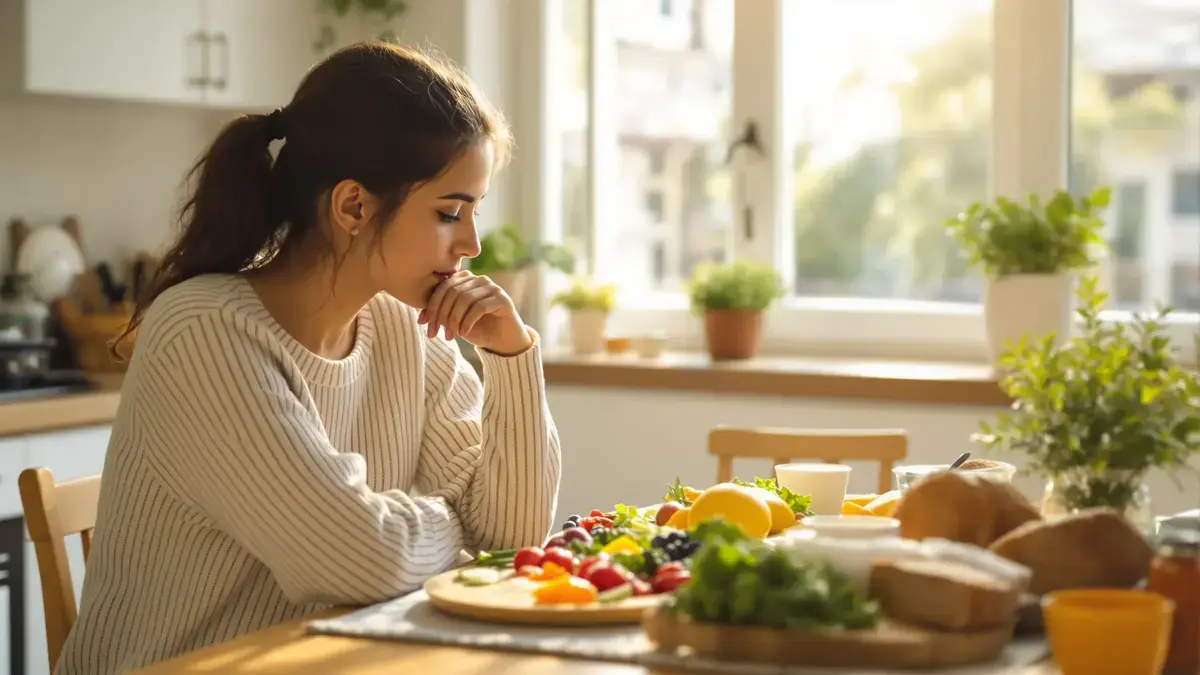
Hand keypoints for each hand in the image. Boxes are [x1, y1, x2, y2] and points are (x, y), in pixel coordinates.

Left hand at [418, 271, 532, 355]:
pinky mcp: (503, 299)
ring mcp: (492, 288)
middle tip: (435, 333)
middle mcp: (479, 279)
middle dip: (441, 314)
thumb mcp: (454, 321)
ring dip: (454, 320)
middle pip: (453, 292)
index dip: (431, 305)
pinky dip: (468, 321)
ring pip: (465, 299)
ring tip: (451, 336)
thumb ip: (441, 313)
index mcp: (466, 279)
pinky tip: (464, 333)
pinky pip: (479, 307)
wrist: (502, 341)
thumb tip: (422, 318)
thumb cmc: (477, 329)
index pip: (443, 286)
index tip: (424, 324)